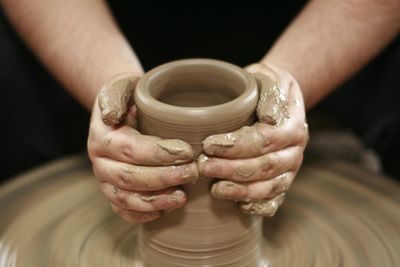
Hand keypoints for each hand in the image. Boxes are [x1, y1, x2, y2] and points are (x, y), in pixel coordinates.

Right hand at [88, 73, 198, 222]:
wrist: (120, 111)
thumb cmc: (129, 98)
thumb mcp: (122, 88)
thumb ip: (115, 97)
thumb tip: (111, 117)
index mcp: (102, 137)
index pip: (131, 149)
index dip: (159, 153)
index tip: (187, 151)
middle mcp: (100, 162)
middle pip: (130, 178)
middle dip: (164, 178)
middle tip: (193, 173)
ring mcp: (104, 180)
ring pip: (126, 198)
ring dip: (156, 201)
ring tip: (182, 197)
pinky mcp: (112, 193)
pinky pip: (123, 210)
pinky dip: (142, 215)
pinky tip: (164, 212)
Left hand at [198, 63, 307, 215]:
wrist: (280, 99)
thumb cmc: (265, 86)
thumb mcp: (267, 77)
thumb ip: (269, 93)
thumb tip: (269, 118)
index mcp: (292, 125)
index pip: (264, 139)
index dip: (236, 145)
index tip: (209, 144)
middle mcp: (295, 150)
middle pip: (265, 166)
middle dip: (232, 169)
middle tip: (204, 167)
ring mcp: (291, 169)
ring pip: (269, 186)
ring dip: (241, 191)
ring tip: (215, 190)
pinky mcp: (283, 181)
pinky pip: (275, 200)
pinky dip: (259, 206)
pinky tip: (240, 207)